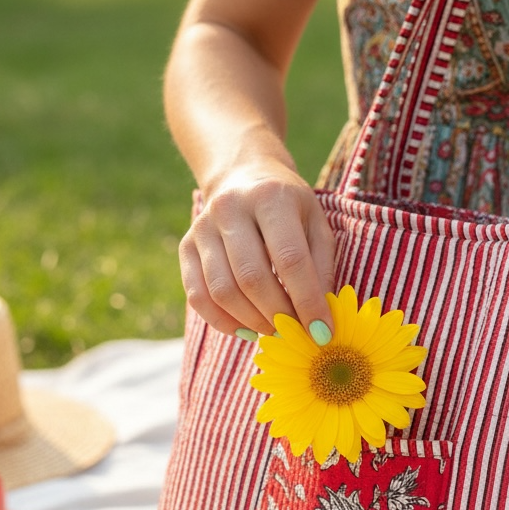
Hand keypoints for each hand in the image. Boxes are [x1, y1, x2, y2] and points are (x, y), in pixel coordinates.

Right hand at [180, 165, 336, 339]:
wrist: (243, 175)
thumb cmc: (289, 206)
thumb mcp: (316, 224)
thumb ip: (321, 267)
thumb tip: (319, 317)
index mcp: (271, 198)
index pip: (290, 260)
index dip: (307, 302)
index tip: (322, 333)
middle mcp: (230, 208)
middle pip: (252, 278)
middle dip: (279, 316)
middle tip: (298, 334)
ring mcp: (202, 227)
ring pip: (223, 291)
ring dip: (252, 322)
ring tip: (275, 330)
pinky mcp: (186, 246)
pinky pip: (198, 296)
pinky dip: (223, 321)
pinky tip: (247, 329)